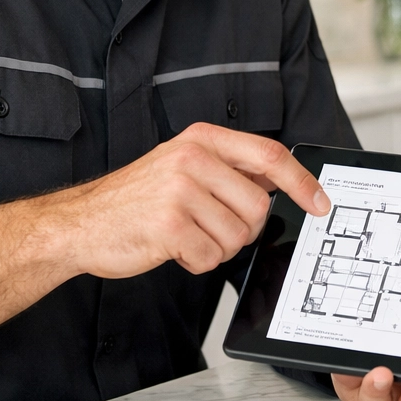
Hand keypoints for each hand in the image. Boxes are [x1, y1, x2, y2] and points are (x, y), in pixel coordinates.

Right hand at [57, 122, 330, 278]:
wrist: (80, 222)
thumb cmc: (138, 198)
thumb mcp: (184, 165)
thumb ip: (230, 169)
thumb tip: (283, 185)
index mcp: (202, 139)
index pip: (270, 156)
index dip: (302, 182)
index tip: (320, 203)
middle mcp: (192, 158)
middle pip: (258, 207)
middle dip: (245, 229)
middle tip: (214, 228)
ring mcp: (179, 191)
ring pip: (238, 236)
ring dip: (218, 247)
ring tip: (188, 234)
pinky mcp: (168, 225)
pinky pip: (210, 257)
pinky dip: (197, 262)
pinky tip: (174, 248)